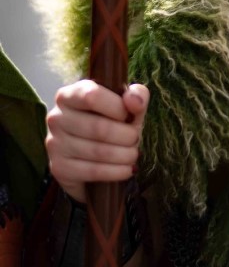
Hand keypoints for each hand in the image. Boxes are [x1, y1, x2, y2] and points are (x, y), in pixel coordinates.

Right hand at [46, 80, 149, 203]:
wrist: (92, 156)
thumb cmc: (110, 123)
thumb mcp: (125, 106)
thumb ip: (136, 95)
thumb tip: (135, 100)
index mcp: (69, 95)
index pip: (92, 96)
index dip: (117, 107)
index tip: (128, 115)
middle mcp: (56, 117)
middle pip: (98, 128)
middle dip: (126, 136)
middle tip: (135, 140)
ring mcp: (54, 144)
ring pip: (98, 152)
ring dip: (125, 155)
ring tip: (132, 154)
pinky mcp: (59, 168)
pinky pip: (93, 171)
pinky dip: (116, 172)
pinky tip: (126, 169)